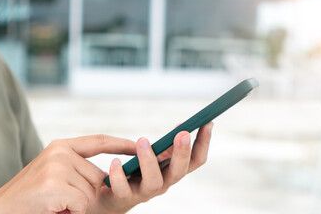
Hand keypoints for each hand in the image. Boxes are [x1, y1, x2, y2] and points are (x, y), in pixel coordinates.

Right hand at [0, 135, 135, 213]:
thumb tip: (108, 174)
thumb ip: (77, 166)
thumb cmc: (31, 195)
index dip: (120, 143)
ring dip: (77, 203)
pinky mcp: (55, 185)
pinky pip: (82, 203)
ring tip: (56, 203)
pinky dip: (72, 212)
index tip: (137, 144)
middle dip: (86, 192)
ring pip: (91, 191)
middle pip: (97, 175)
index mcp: (61, 146)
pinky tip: (55, 209)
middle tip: (62, 198)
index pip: (99, 141)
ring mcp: (57, 167)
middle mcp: (60, 152)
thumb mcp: (54, 172)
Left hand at [89, 122, 212, 213]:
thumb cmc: (136, 171)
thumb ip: (167, 145)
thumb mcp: (155, 156)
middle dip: (182, 153)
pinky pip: (123, 189)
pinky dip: (119, 175)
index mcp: (172, 171)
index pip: (195, 160)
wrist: (112, 196)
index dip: (204, 143)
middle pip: (179, 172)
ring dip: (149, 160)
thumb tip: (183, 126)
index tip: (208, 122)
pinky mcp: (124, 197)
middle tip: (183, 133)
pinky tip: (115, 161)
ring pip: (153, 182)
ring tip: (143, 140)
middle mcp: (163, 183)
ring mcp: (145, 192)